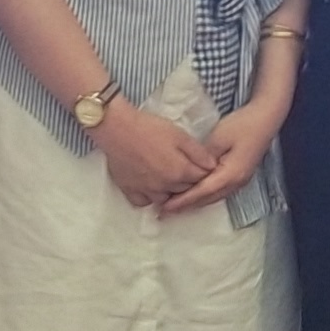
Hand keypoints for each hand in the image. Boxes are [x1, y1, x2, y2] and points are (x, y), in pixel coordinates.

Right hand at [92, 94, 215, 209]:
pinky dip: (149, 197)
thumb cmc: (149, 128)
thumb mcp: (179, 135)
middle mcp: (166, 187)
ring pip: (166, 200)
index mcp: (180, 172)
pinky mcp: (131, 191)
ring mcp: (147, 191)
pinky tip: (149, 186)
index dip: (203, 171)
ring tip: (167, 176)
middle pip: (185, 191)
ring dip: (170, 192)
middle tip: (182, 167)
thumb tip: (212, 166)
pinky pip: (144, 202)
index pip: (201, 179)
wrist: (116, 128)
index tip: (200, 163)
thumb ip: (198, 153)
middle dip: (188, 182)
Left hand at [165, 103, 279, 218]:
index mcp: (231, 175)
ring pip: (214, 197)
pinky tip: (194, 194)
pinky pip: (219, 191)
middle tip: (164, 210)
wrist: (266, 118)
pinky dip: (204, 194)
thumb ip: (203, 157)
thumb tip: (191, 170)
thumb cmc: (242, 125)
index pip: (202, 192)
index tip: (165, 206)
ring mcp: (240, 181)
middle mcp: (236, 183)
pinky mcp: (240, 175)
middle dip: (186, 205)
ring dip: (195, 202)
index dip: (183, 200)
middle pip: (207, 199)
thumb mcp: (218, 138)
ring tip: (176, 205)